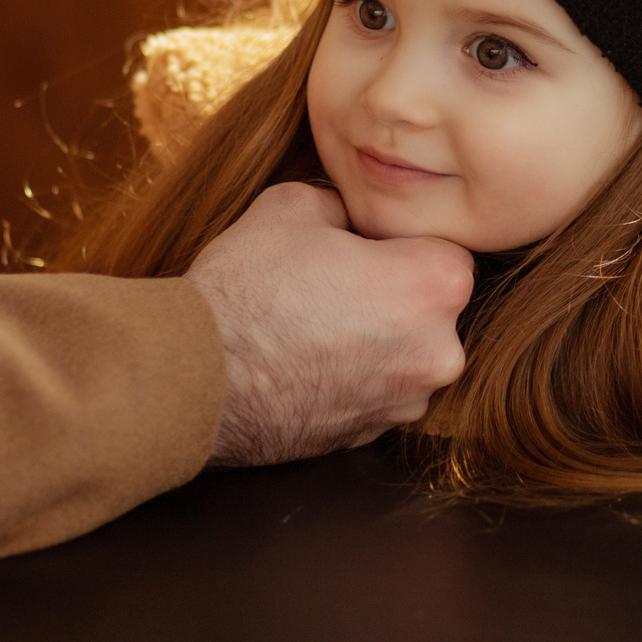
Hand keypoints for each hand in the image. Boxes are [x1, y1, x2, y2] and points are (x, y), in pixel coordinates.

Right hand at [185, 182, 471, 464]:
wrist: (195, 378)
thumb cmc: (247, 288)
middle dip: (394, 291)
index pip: (446, 247)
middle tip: (333, 280)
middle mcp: (439, 352)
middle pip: (432, 306)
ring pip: (406, 351)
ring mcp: (407, 402)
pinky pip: (377, 388)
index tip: (361, 244)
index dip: (399, 242)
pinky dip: (353, 374)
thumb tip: (352, 219)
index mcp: (436, 285)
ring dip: (375, 336)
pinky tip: (306, 358)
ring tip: (313, 322)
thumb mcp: (295, 205)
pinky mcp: (373, 435)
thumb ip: (347, 206)